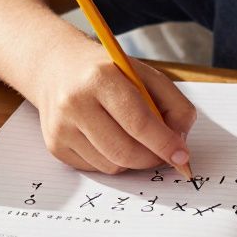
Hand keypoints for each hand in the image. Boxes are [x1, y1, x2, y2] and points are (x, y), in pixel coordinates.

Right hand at [37, 51, 195, 174]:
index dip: (164, 143)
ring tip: (133, 138)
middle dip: (152, 158)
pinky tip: (109, 138)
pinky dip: (111, 160)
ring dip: (132, 161)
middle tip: (164, 154)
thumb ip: (173, 104)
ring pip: (111, 166)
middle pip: (124, 151)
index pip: (138, 121)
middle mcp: (75, 103)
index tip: (182, 157)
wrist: (56, 67)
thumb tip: (180, 143)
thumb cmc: (108, 72)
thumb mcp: (145, 74)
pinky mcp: (55, 146)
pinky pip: (96, 169)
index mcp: (100, 77)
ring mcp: (61, 127)